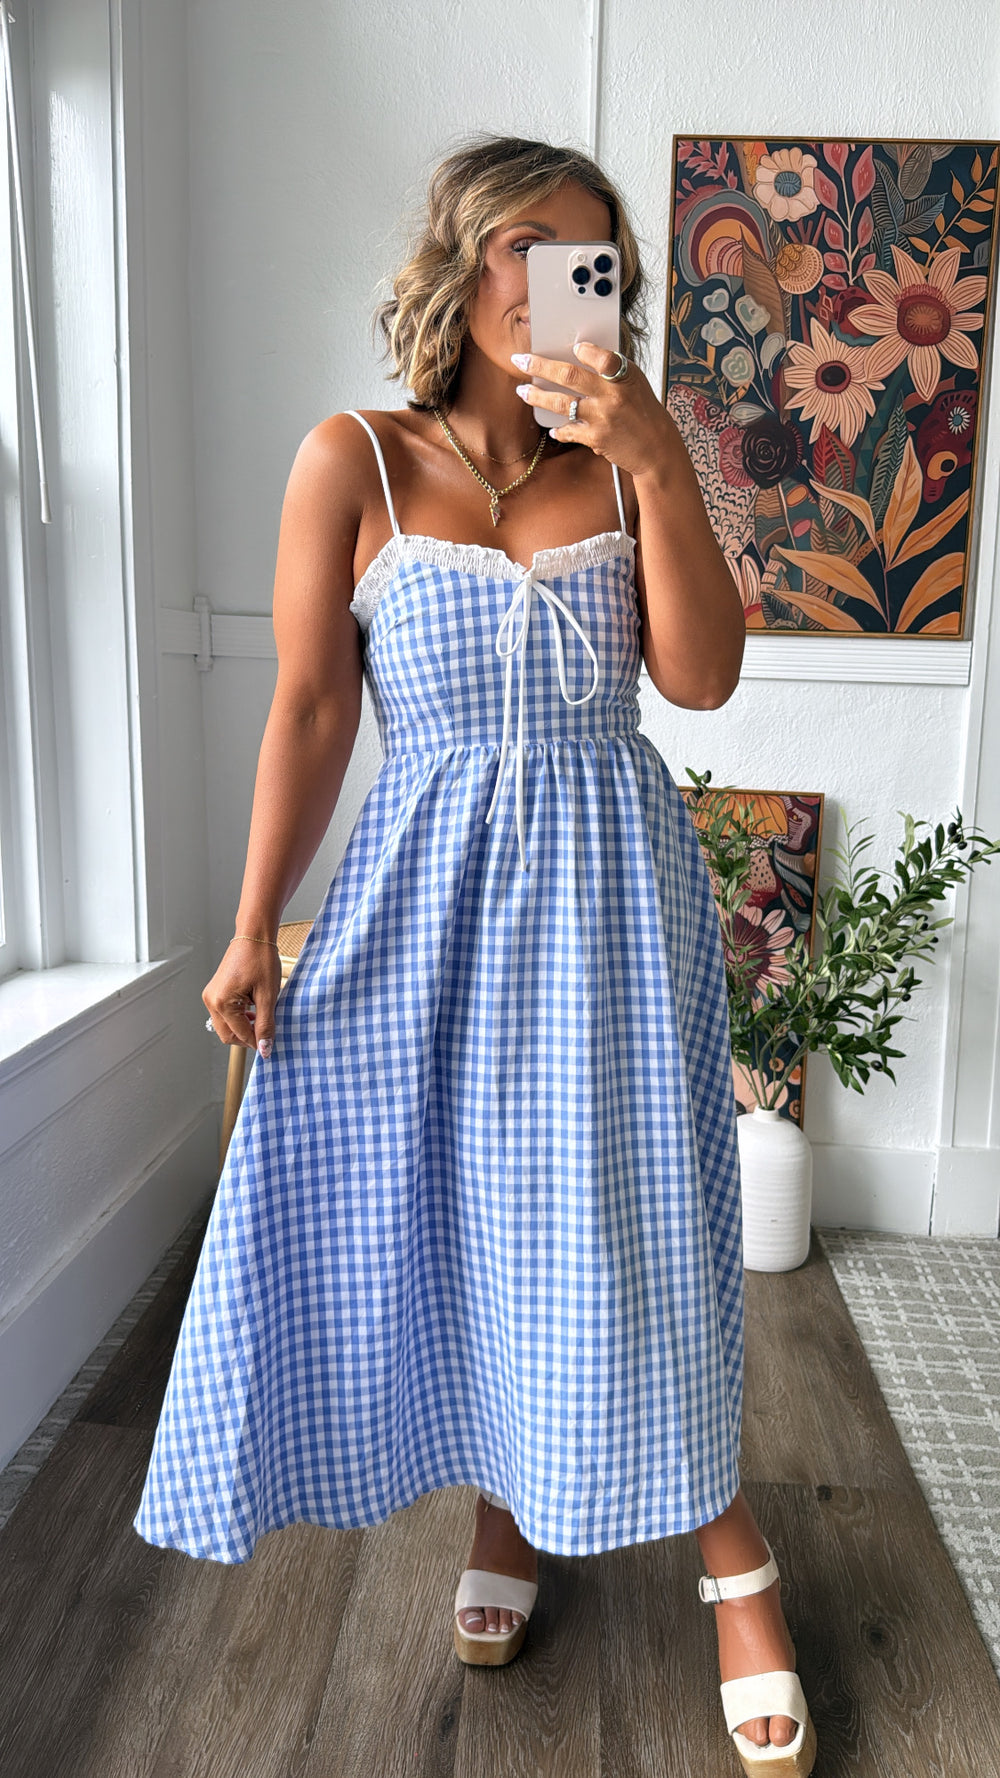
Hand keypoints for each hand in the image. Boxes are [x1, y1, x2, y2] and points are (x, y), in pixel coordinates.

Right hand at [203, 936, 281, 1057]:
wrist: (254, 936)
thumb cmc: (261, 958)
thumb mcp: (268, 996)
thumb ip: (265, 1025)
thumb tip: (265, 1048)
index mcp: (222, 1002)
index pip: (239, 1035)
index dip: (256, 1042)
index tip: (270, 1045)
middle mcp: (211, 1000)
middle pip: (227, 1034)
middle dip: (246, 1037)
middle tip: (265, 1032)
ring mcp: (211, 995)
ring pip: (225, 1026)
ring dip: (242, 1027)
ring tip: (260, 1017)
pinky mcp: (214, 992)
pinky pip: (224, 1014)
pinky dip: (237, 1018)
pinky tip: (252, 1010)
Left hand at [511, 341, 671, 479]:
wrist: (656, 448)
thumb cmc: (644, 413)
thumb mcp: (635, 383)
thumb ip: (611, 370)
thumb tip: (581, 355)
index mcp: (624, 377)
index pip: (602, 356)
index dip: (585, 349)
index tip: (574, 346)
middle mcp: (612, 395)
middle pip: (569, 375)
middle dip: (540, 366)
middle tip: (522, 360)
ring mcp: (602, 418)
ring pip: (561, 403)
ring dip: (537, 397)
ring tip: (523, 391)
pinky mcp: (596, 438)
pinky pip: (568, 431)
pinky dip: (559, 430)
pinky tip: (553, 428)